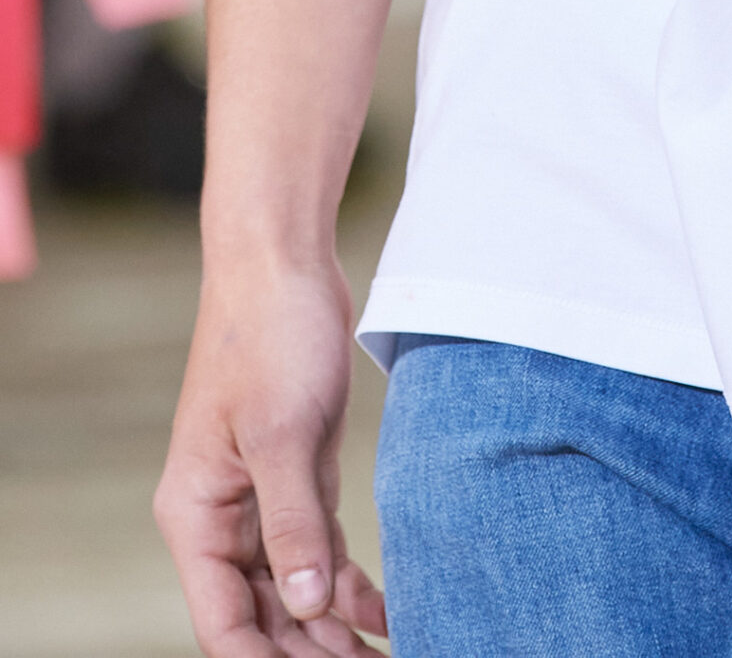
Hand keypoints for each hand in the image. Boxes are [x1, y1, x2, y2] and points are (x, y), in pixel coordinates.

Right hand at [155, 262, 388, 656]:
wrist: (284, 261)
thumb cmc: (268, 334)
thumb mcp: (280, 431)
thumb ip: (292, 521)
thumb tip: (308, 605)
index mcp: (196, 515)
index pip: (225, 621)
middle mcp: (223, 519)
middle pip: (264, 616)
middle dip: (310, 654)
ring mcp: (263, 499)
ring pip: (296, 591)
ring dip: (333, 631)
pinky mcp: (301, 475)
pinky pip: (322, 550)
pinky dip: (351, 585)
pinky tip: (387, 612)